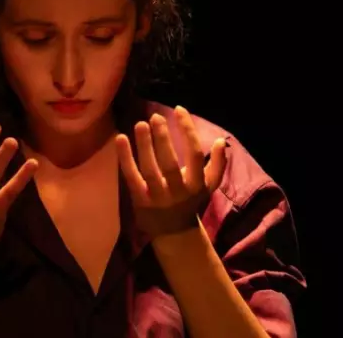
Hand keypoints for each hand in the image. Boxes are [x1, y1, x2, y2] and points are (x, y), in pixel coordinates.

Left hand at [116, 105, 227, 238]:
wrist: (174, 232)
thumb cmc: (190, 201)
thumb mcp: (209, 186)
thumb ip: (218, 164)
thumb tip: (222, 141)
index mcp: (197, 184)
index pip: (195, 154)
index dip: (188, 131)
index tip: (179, 110)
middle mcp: (178, 191)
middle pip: (170, 163)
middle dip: (163, 139)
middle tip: (156, 117)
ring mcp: (157, 197)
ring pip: (150, 170)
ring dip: (144, 145)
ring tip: (140, 124)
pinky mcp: (140, 200)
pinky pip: (131, 177)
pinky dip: (125, 158)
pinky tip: (121, 138)